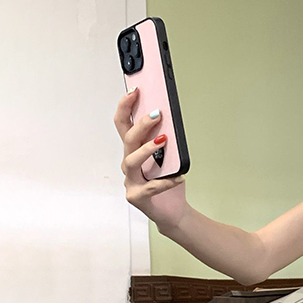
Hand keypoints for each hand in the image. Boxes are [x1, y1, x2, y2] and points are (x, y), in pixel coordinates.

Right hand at [113, 87, 188, 229]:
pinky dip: (166, 181)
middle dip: (141, 124)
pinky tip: (178, 177)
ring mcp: (131, 181)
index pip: (123, 124)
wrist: (173, 212)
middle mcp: (129, 164)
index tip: (135, 90)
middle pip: (127, 139)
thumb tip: (169, 122)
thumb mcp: (169, 159)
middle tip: (157, 114)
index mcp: (134, 151)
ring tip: (163, 141)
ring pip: (132, 161)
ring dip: (147, 149)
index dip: (126, 106)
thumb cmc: (168, 184)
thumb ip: (166, 142)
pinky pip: (150, 187)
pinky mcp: (137, 197)